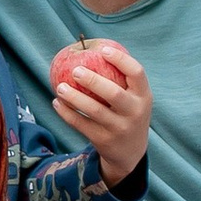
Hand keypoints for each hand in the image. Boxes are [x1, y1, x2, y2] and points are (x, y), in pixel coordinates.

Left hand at [51, 41, 151, 186]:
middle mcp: (135, 112)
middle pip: (114, 94)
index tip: (103, 49)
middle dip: (94, 80)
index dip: (121, 60)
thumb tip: (93, 47)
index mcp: (144, 96)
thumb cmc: (127, 113)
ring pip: (94, 111)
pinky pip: (81, 125)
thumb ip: (121, 78)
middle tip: (75, 70)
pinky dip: (67, 114)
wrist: (130, 153)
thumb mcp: (134, 98)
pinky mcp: (104, 140)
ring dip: (74, 98)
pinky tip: (56, 103)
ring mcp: (120, 128)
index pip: (136, 73)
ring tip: (60, 86)